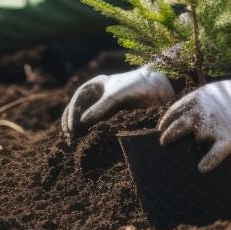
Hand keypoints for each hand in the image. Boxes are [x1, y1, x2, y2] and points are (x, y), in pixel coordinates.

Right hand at [61, 65, 175, 141]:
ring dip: (80, 130)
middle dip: (72, 123)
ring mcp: (108, 106)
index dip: (71, 113)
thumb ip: (100, 108)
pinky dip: (93, 133)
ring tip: (74, 144)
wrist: (162, 87)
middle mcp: (100, 95)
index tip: (71, 128)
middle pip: (79, 109)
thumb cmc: (139, 85)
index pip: (78, 99)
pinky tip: (89, 143)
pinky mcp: (117, 117)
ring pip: (88, 119)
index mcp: (97, 85)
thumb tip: (81, 123)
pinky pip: (101, 125)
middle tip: (68, 139)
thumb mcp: (117, 96)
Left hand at [158, 62, 230, 172]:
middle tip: (164, 144)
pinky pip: (214, 155)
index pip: (175, 111)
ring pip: (197, 141)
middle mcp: (203, 112)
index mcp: (199, 97)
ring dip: (195, 147)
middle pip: (177, 128)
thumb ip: (202, 102)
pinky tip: (202, 169)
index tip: (161, 128)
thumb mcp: (216, 90)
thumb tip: (192, 113)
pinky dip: (207, 163)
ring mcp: (215, 126)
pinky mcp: (229, 138)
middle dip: (168, 137)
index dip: (166, 121)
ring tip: (193, 155)